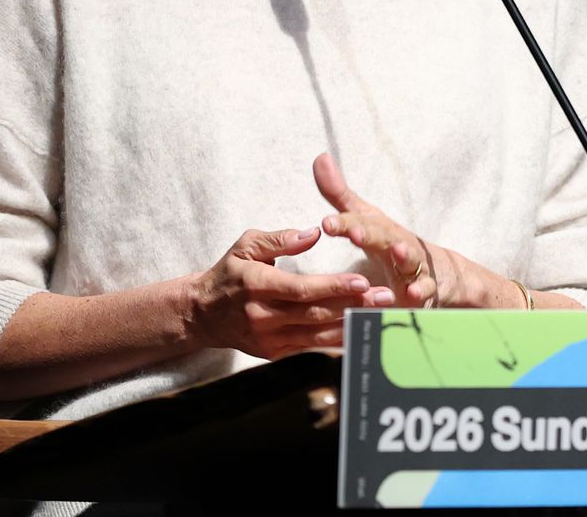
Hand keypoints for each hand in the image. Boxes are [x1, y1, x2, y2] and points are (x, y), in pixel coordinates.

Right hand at [188, 225, 395, 359]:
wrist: (202, 315)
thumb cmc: (228, 274)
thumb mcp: (245, 246)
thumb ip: (279, 239)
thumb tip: (313, 233)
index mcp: (256, 286)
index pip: (301, 289)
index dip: (333, 287)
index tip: (362, 282)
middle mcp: (263, 317)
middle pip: (315, 314)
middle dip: (352, 306)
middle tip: (384, 298)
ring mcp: (269, 339)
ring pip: (317, 335)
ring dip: (351, 326)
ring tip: (379, 316)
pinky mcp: (274, 354)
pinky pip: (311, 348)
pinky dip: (336, 342)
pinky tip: (360, 334)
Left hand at [313, 151, 457, 307]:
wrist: (439, 271)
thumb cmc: (392, 242)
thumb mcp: (366, 219)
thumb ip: (340, 195)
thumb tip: (319, 157)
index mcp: (379, 229)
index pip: (359, 223)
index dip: (344, 223)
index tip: (326, 224)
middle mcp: (396, 243)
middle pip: (385, 236)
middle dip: (370, 235)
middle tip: (355, 234)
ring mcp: (413, 265)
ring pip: (410, 259)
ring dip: (405, 256)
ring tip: (399, 252)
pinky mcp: (426, 289)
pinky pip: (425, 290)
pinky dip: (421, 291)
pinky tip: (414, 295)